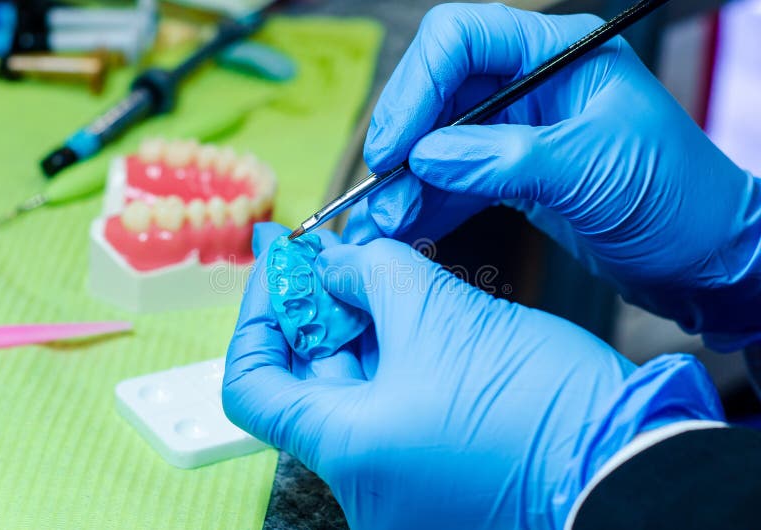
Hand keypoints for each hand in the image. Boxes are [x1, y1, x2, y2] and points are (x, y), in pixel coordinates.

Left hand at [224, 223, 722, 529]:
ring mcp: (402, 480)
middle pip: (308, 382)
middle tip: (324, 251)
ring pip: (357, 388)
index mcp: (349, 450)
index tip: (279, 267)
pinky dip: (392, 352)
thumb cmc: (539, 405)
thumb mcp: (442, 314)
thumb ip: (372, 272)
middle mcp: (364, 480)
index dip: (258, 315)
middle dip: (314, 308)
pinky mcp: (437, 467)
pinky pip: (395, 403)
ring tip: (366, 265)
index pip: (250, 385)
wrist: (630, 460)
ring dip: (357, 324)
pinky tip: (405, 304)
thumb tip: (337, 261)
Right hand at [344, 3, 760, 349]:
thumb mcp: (591, 172)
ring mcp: (519, 130)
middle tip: (379, 189)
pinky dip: (427, 203)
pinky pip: (455, 180)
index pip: (461, 39)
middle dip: (403, 141)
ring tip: (383, 222)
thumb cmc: (676, 199)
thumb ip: (502, 160)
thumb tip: (424, 156)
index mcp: (557, 55)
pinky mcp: (513, 174)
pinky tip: (405, 227)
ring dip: (407, 181)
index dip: (416, 87)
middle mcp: (531, 84)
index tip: (394, 146)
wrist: (705, 257)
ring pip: (439, 141)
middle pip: (439, 91)